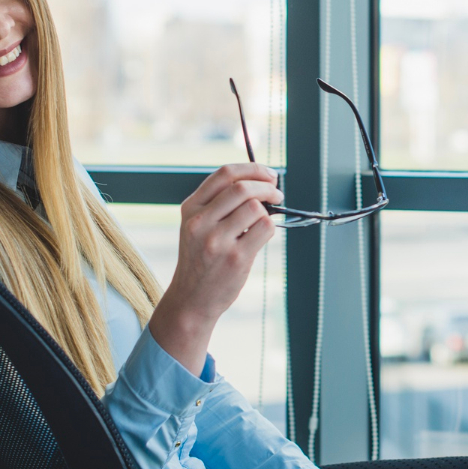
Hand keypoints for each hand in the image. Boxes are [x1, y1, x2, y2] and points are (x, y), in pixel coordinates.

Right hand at [148, 163, 280, 375]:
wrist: (192, 299)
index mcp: (190, 208)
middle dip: (267, 186)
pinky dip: (269, 227)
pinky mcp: (235, 258)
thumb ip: (218, 203)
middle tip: (277, 193)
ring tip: (266, 218)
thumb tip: (260, 182)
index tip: (268, 174)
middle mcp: (200, 222)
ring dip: (269, 209)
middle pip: (242, 188)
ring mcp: (217, 241)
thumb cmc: (200, 259)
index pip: (224, 174)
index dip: (252, 169)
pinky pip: (264, 229)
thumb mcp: (196, 226)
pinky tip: (262, 235)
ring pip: (255, 208)